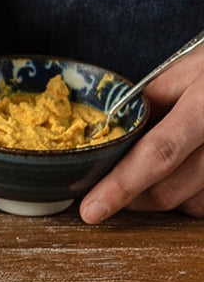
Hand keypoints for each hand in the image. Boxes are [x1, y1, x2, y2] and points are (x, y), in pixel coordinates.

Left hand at [80, 46, 203, 220]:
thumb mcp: (183, 72)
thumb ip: (148, 102)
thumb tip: (110, 133)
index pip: (157, 154)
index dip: (120, 186)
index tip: (91, 209)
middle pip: (169, 190)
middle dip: (129, 197)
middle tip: (104, 190)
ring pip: (191, 205)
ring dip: (160, 197)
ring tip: (148, 172)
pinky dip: (188, 198)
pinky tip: (180, 175)